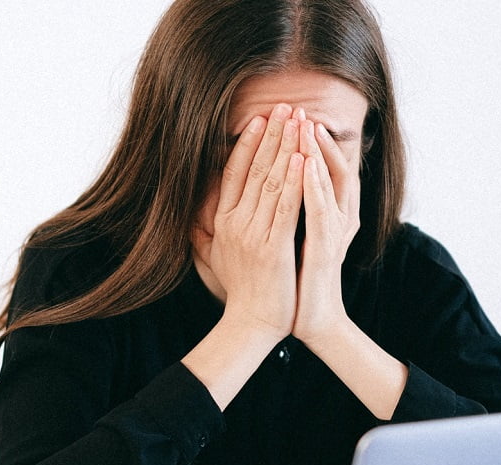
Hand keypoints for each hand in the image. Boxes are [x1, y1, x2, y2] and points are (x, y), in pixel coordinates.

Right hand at [191, 103, 303, 338]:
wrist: (251, 323)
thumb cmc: (240, 290)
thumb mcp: (216, 256)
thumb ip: (208, 230)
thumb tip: (197, 212)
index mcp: (223, 223)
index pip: (234, 174)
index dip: (247, 144)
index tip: (260, 118)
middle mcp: (234, 224)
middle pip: (255, 170)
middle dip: (272, 134)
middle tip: (286, 105)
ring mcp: (253, 235)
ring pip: (271, 182)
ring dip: (286, 147)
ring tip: (298, 119)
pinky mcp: (273, 248)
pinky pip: (286, 207)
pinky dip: (294, 180)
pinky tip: (303, 156)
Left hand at [292, 118, 360, 348]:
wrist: (311, 319)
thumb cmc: (294, 284)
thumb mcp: (282, 244)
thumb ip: (274, 219)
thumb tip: (248, 200)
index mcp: (321, 214)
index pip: (310, 169)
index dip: (297, 144)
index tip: (278, 121)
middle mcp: (334, 217)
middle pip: (323, 167)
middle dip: (308, 137)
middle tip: (294, 109)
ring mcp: (334, 231)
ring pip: (328, 182)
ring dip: (315, 152)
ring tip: (302, 125)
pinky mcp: (328, 247)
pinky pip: (322, 210)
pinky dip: (314, 186)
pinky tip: (304, 165)